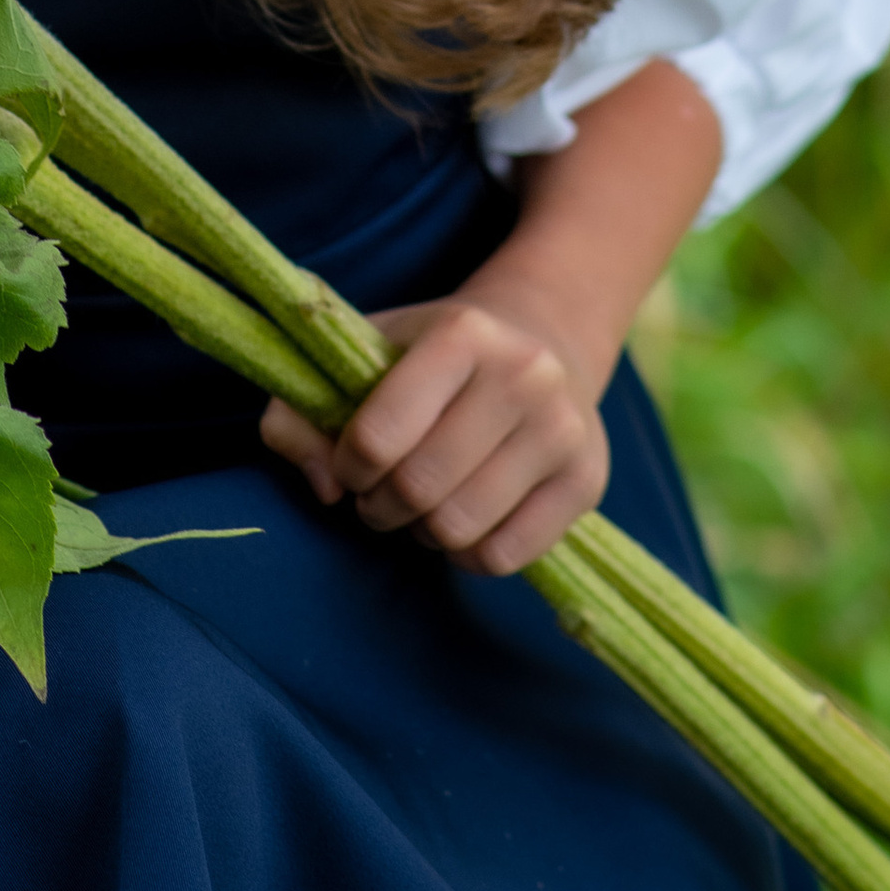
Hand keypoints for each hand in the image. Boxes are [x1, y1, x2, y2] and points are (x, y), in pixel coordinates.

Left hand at [258, 285, 610, 577]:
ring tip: (424, 503)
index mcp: (461, 333)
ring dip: (424, 531)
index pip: (378, 435)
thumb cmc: (432, 354)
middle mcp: (522, 375)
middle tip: (381, 493)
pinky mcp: (587, 480)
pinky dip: (469, 555)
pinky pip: (506, 556)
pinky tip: (465, 520)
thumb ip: (302, 409)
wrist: (545, 336)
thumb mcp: (365, 352)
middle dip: (381, 505)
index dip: (348, 465)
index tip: (351, 461)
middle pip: (418, 489)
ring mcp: (563, 429)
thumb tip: (324, 485)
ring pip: (460, 529)